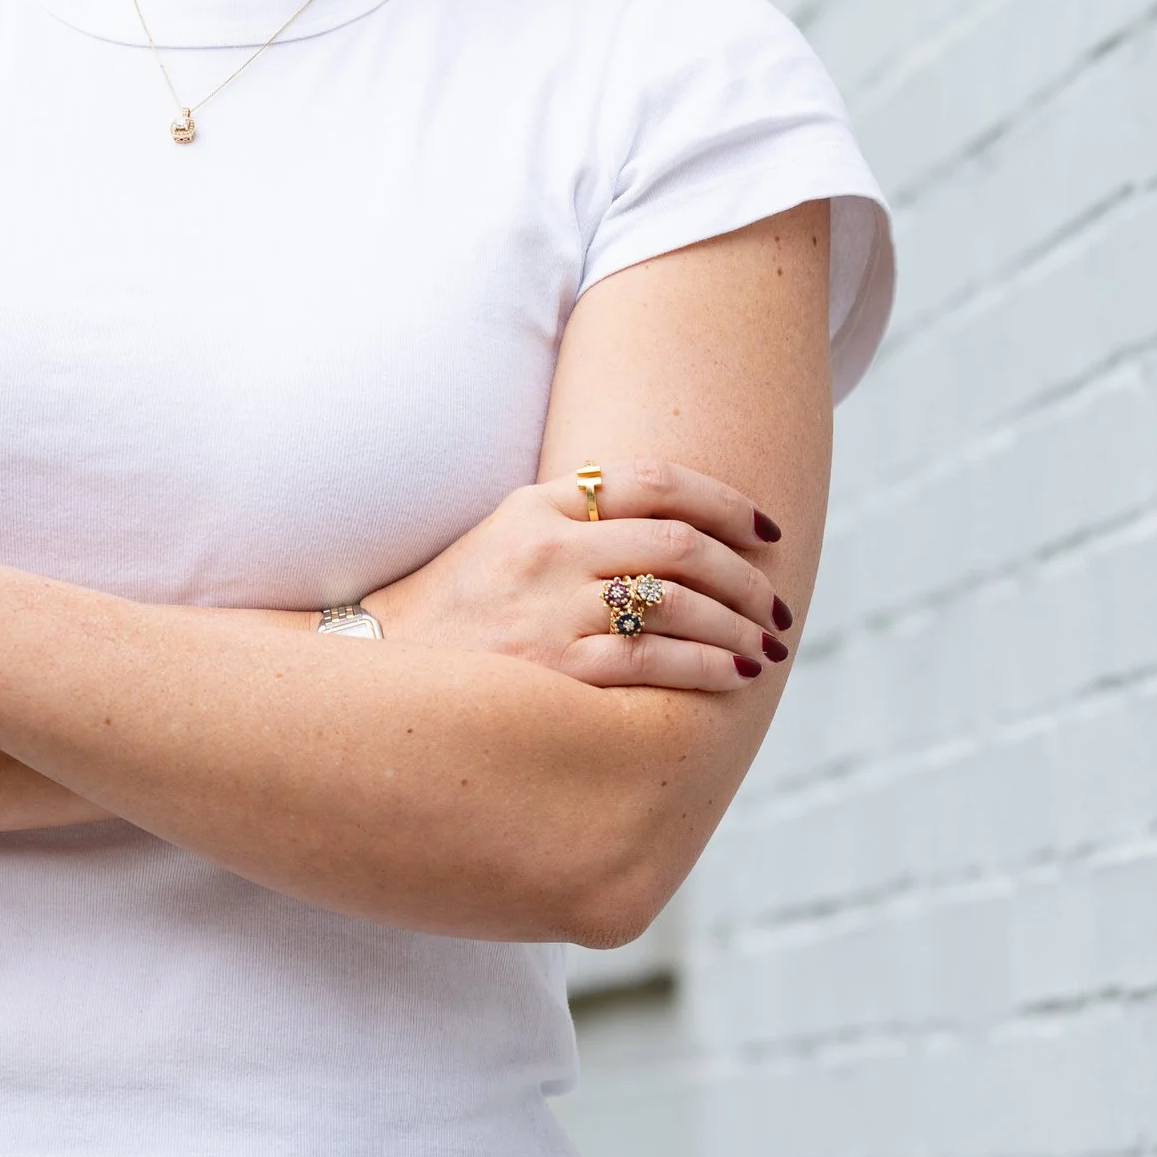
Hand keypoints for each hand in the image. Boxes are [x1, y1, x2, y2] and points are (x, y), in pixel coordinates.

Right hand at [358, 462, 793, 691]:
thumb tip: (678, 535)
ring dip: (739, 624)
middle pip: (679, 543)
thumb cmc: (453, 613)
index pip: (653, 480)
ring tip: (768, 645)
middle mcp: (546, 548)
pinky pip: (654, 660)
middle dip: (746, 574)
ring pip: (676, 602)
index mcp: (537, 505)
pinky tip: (735, 676)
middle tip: (778, 603)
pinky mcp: (553, 670)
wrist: (377, 674)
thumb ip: (576, 525)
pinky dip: (708, 666)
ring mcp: (548, 608)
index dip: (725, 501)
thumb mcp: (503, 541)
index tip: (767, 530)